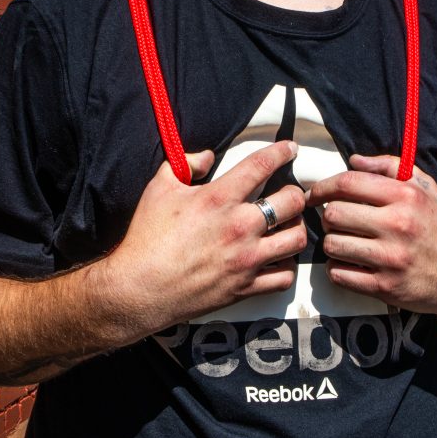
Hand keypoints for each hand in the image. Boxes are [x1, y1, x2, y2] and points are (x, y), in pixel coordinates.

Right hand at [99, 141, 306, 336]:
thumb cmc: (147, 237)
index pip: (261, 165)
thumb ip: (185, 163)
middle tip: (290, 193)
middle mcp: (240, 226)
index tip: (290, 148)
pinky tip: (278, 258)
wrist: (139, 289)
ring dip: (297, 227)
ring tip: (289, 225)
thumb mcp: (159, 187)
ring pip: (296, 238)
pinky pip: (284, 276)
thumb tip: (206, 156)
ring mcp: (246, 259)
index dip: (282, 151)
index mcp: (219, 198)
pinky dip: (287, 266)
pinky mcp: (246, 287)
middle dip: (296, 192)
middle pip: (291, 201)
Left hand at [306, 154, 436, 316]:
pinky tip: (348, 263)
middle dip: (328, 216)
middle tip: (335, 220)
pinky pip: (339, 274)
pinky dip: (336, 269)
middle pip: (334, 214)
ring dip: (331, 242)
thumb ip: (389, 166)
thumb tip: (353, 160)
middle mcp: (397, 226)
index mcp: (405, 197)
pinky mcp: (385, 287)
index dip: (322, 186)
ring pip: (332, 245)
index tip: (314, 193)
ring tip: (344, 241)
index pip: (348, 184)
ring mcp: (390, 259)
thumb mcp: (424, 188)